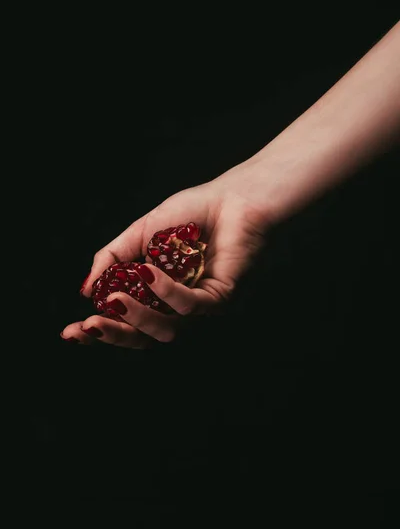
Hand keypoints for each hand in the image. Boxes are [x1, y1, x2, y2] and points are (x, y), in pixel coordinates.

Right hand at [61, 169, 268, 347]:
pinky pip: (191, 306)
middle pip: (143, 336)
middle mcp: (177, 306)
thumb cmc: (192, 212)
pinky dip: (166, 292)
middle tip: (89, 325)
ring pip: (166, 329)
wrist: (232, 197)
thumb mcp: (140, 233)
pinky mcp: (221, 297)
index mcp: (157, 294)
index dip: (98, 332)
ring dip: (137, 315)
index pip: (125, 322)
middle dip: (113, 334)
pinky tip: (149, 272)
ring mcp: (200, 305)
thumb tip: (86, 289)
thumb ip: (113, 258)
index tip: (70, 332)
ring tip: (115, 297)